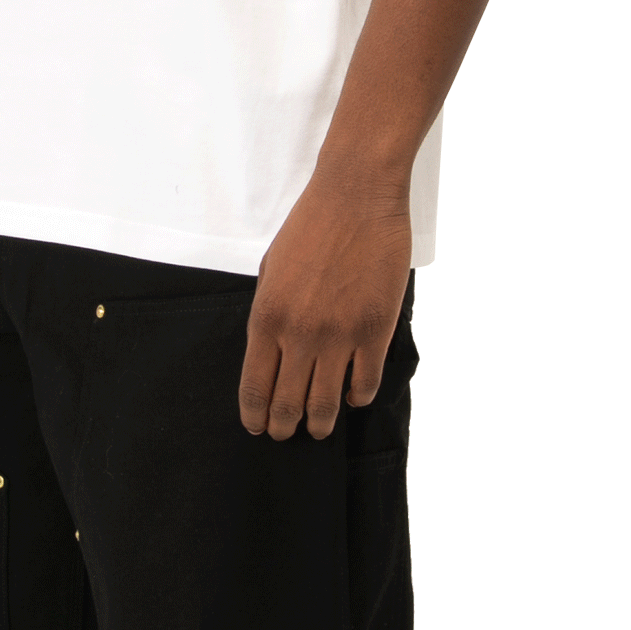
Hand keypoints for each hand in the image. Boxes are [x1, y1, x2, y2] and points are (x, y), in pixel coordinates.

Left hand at [240, 162, 410, 438]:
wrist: (356, 196)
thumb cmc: (311, 227)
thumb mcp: (271, 271)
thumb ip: (270, 315)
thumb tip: (271, 354)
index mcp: (267, 318)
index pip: (255, 387)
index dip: (255, 415)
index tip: (257, 428)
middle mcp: (299, 334)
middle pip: (288, 403)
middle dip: (284, 426)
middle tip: (286, 433)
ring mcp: (339, 335)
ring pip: (326, 403)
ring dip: (320, 422)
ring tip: (319, 427)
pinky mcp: (375, 331)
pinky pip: (365, 382)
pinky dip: (357, 396)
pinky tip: (352, 394)